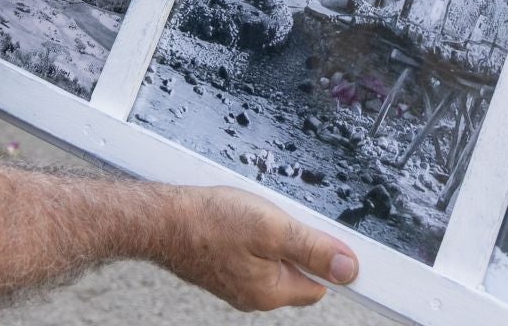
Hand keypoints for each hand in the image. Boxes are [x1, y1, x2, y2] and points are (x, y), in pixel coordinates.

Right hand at [159, 186, 357, 311]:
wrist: (159, 219)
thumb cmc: (208, 222)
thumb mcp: (273, 229)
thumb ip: (313, 249)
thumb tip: (347, 268)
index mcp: (271, 292)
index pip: (319, 285)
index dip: (328, 260)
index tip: (332, 239)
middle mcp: (254, 294)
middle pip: (296, 271)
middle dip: (297, 243)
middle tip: (284, 216)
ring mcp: (235, 281)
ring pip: (273, 259)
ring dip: (274, 236)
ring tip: (256, 213)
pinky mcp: (222, 265)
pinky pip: (252, 252)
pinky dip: (253, 234)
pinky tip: (240, 216)